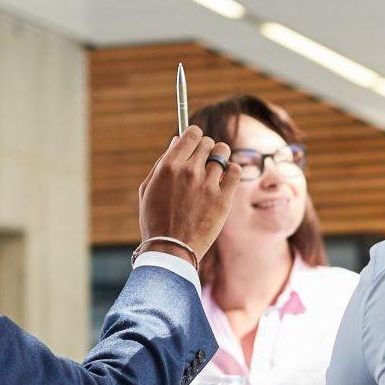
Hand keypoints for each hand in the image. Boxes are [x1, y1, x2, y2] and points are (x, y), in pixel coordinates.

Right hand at [137, 126, 235, 258]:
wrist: (171, 250)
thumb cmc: (156, 220)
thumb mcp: (149, 188)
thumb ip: (162, 162)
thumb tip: (176, 140)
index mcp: (169, 166)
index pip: (191, 134)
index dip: (195, 136)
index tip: (196, 143)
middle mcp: (189, 171)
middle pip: (208, 142)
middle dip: (207, 149)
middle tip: (204, 162)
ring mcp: (208, 184)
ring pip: (223, 153)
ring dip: (220, 158)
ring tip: (216, 170)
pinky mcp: (223, 199)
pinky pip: (235, 171)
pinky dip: (232, 171)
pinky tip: (225, 179)